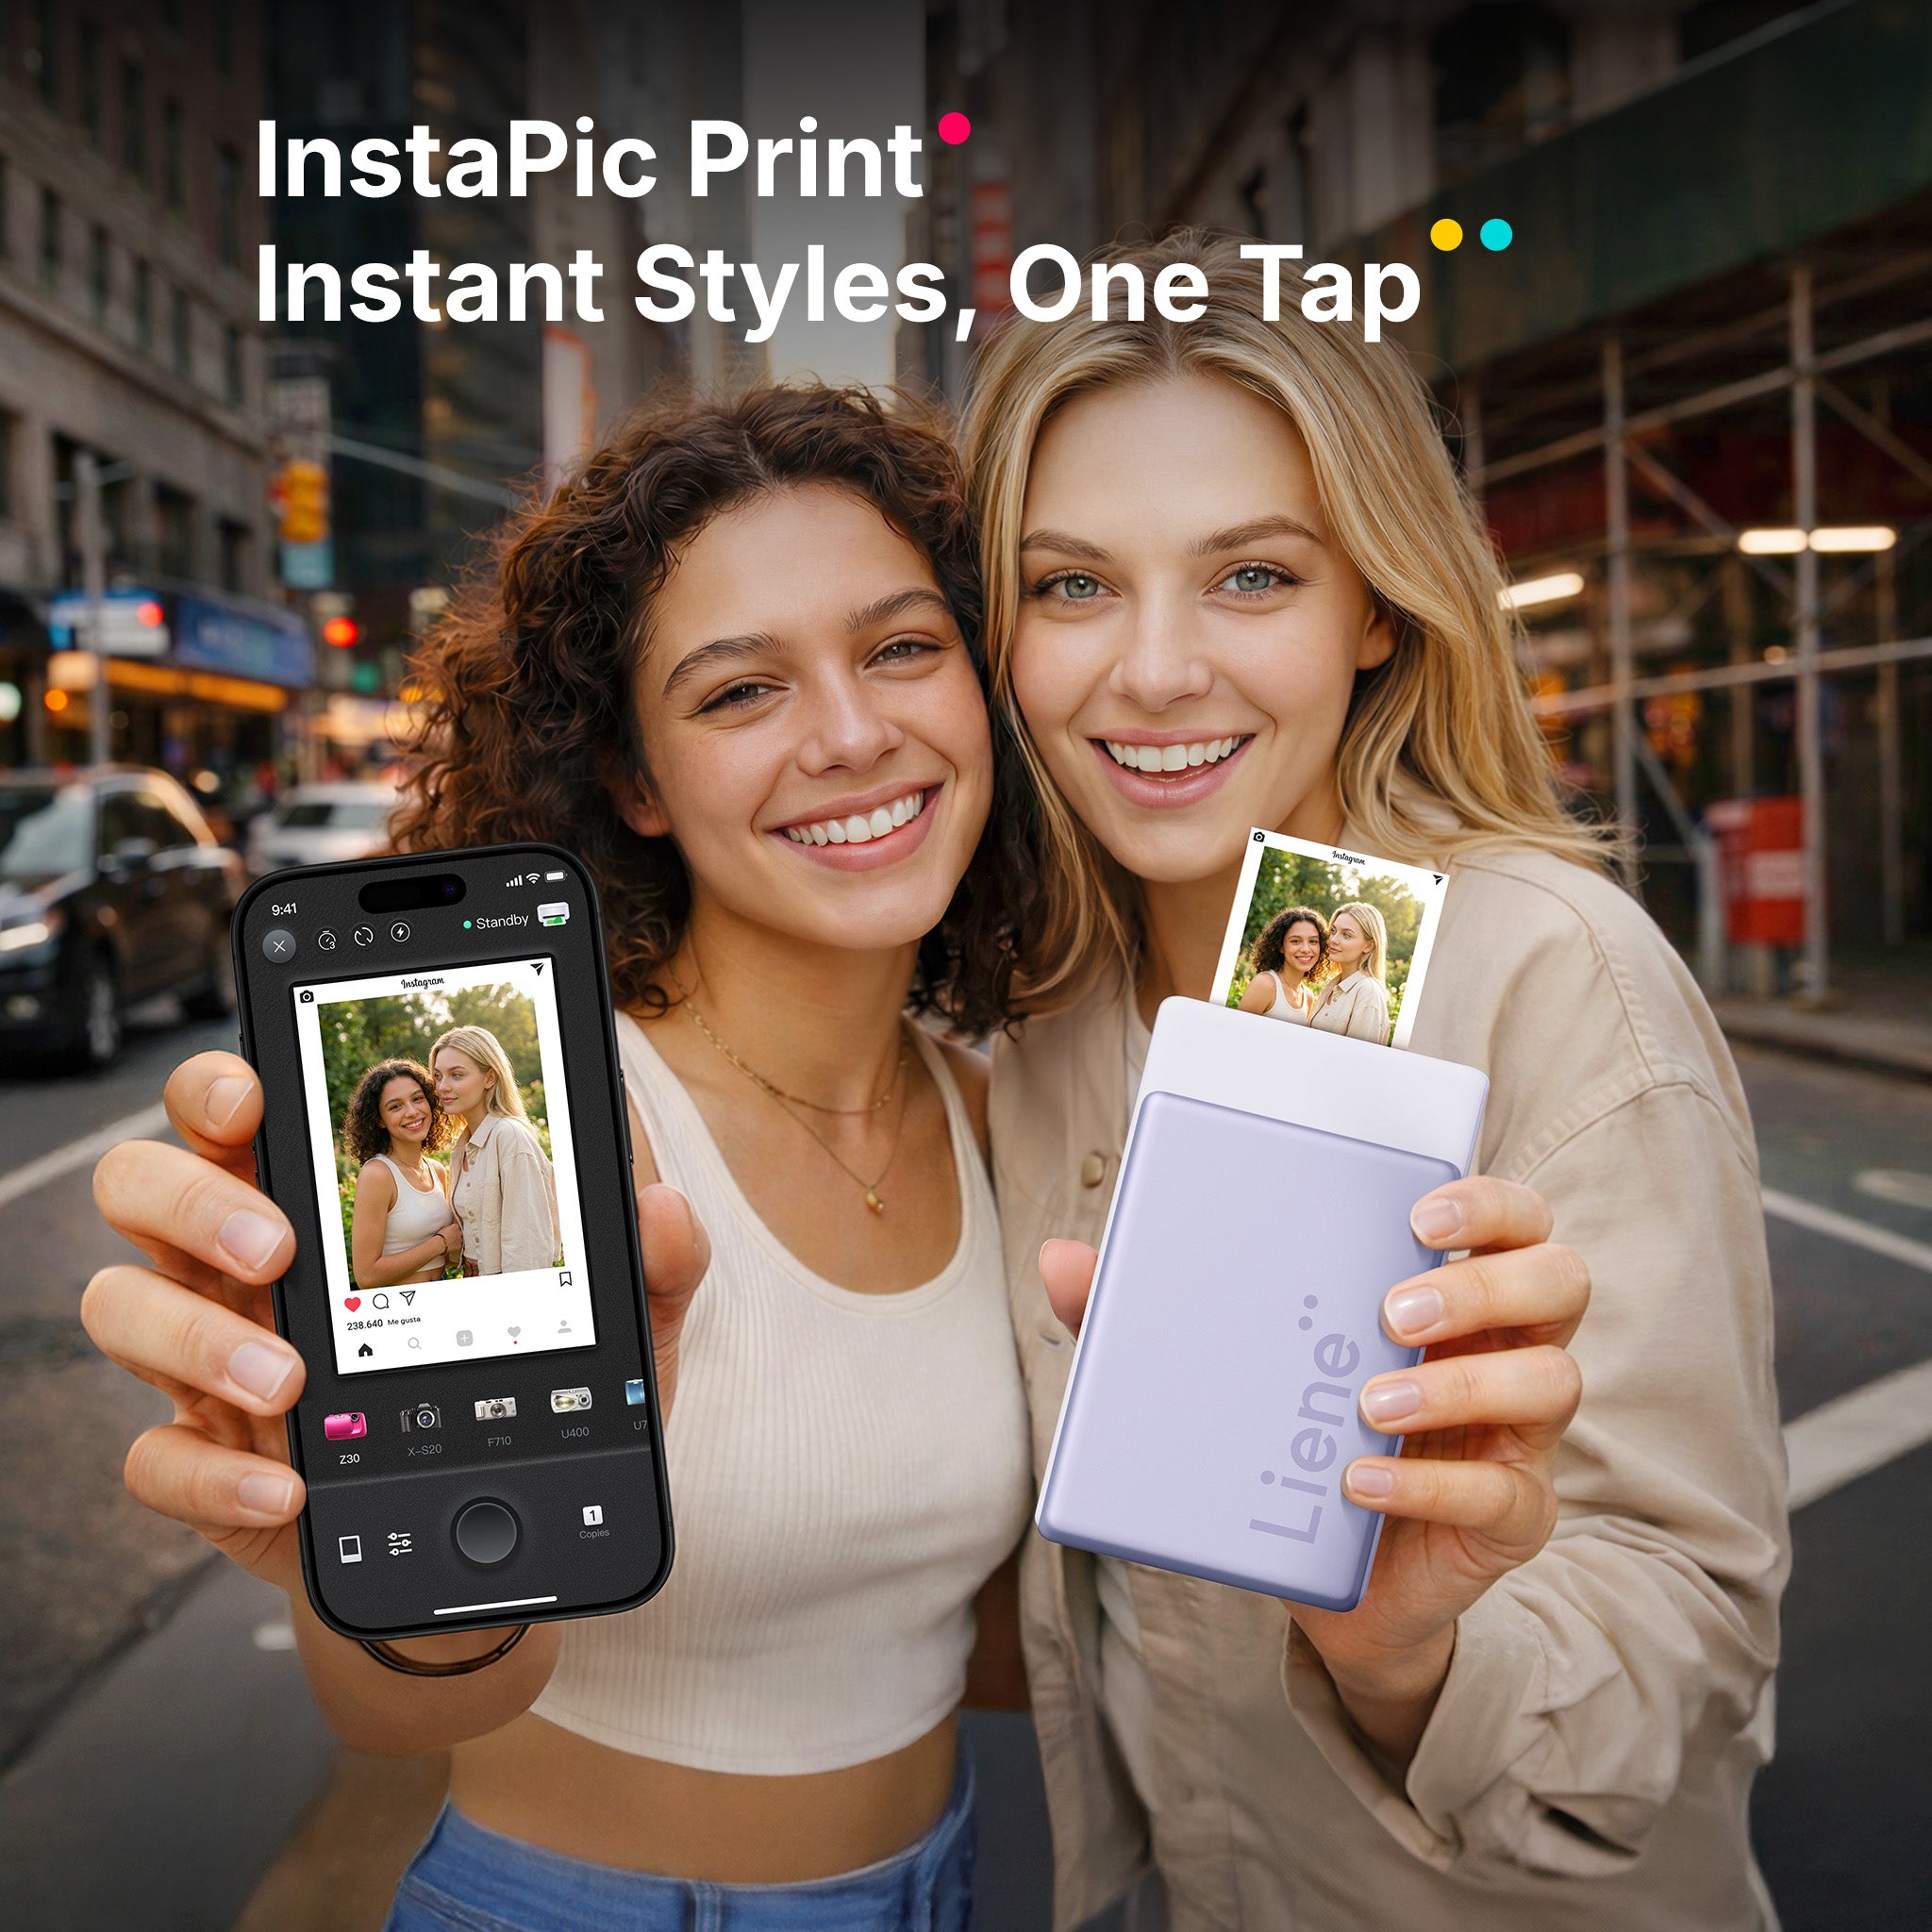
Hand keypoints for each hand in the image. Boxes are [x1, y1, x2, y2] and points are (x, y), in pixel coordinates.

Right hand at [86, 1054, 712, 1592]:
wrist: (498, 1547)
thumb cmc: (537, 1403)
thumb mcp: (615, 1332)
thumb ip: (653, 1264)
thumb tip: (664, 1208)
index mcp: (330, 1202)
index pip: (234, 1111)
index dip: (216, 1087)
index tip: (252, 1095)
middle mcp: (250, 1271)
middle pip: (145, 1187)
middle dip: (191, 1200)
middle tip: (277, 1246)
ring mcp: (219, 1368)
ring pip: (123, 1306)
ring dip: (189, 1334)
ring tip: (288, 1380)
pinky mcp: (216, 1469)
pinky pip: (155, 1459)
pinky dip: (210, 1473)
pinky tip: (288, 1489)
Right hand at [439, 1219, 462, 1261]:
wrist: (439, 1244)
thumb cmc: (439, 1236)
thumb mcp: (443, 1228)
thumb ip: (449, 1227)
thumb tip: (450, 1228)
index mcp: (456, 1226)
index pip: (457, 1227)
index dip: (454, 1230)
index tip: (451, 1232)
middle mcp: (460, 1232)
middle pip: (459, 1233)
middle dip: (456, 1235)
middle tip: (451, 1237)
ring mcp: (460, 1239)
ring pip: (460, 1239)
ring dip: (457, 1240)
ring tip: (450, 1242)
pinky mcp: (460, 1245)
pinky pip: (459, 1245)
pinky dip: (456, 1246)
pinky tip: (451, 1246)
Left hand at [1038, 1175, 1587, 1761]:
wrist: (1335, 1590)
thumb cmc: (1296, 1444)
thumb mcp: (1239, 1372)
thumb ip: (1156, 1315)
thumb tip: (1062, 1261)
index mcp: (1454, 1293)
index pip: (1517, 1220)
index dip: (1490, 1204)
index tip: (1420, 1212)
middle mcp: (1506, 1351)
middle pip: (1559, 1284)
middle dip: (1483, 1287)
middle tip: (1391, 1309)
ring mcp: (1519, 1437)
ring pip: (1551, 1382)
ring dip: (1459, 1387)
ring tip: (1369, 1402)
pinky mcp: (1511, 1518)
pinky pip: (1502, 1494)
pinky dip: (1427, 1486)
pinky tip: (1358, 1485)